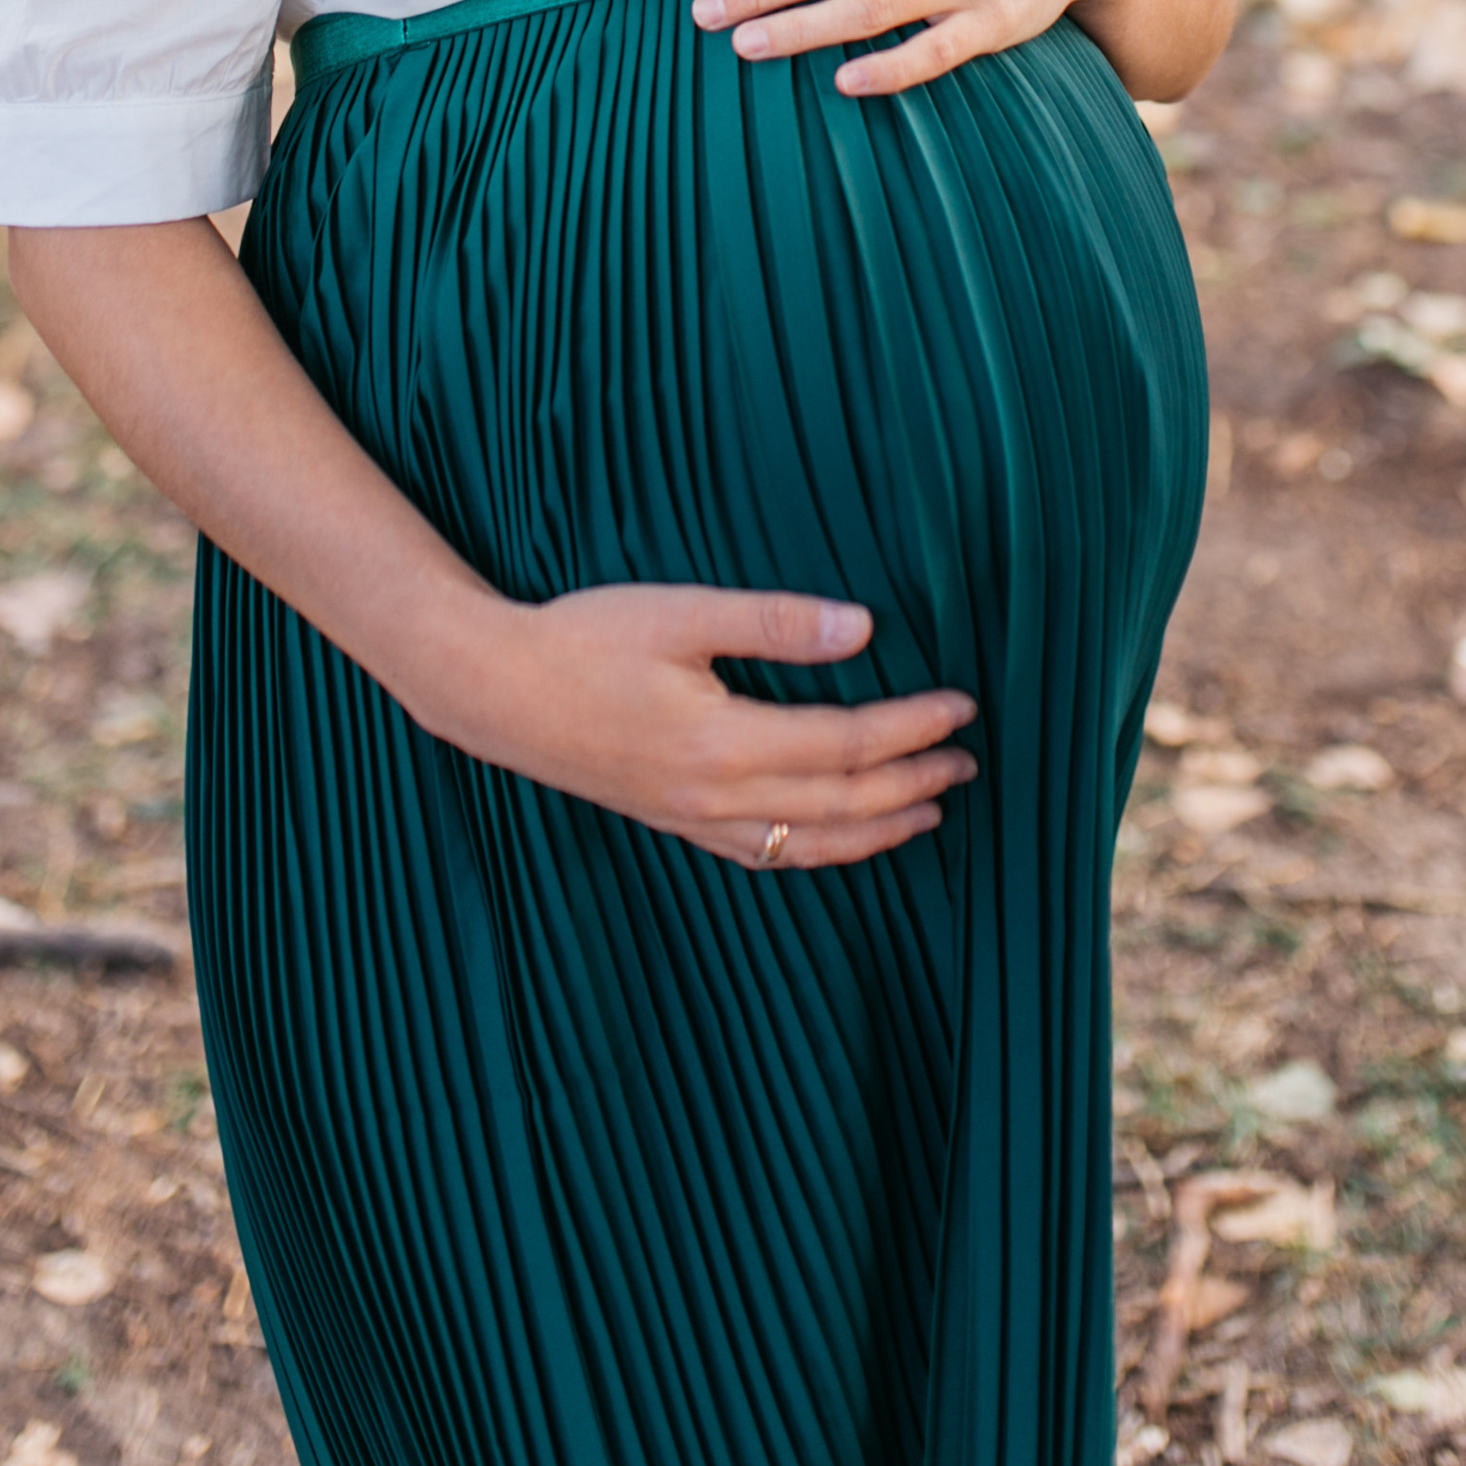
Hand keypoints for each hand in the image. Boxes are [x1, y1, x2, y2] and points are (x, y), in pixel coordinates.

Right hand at [448, 583, 976, 871]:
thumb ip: (774, 622)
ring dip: (878, 830)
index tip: (961, 706)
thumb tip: (864, 628)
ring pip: (808, 842)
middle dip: (912, 784)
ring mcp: (694, 819)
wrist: (497, 692)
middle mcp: (716, 796)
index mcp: (724, 741)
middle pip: (840, 804)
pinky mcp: (674, 822)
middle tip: (968, 762)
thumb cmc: (585, 638)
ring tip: (930, 814)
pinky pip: (764, 853)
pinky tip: (836, 836)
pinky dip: (817, 851)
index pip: (846, 744)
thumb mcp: (680, 612)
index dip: (911, 728)